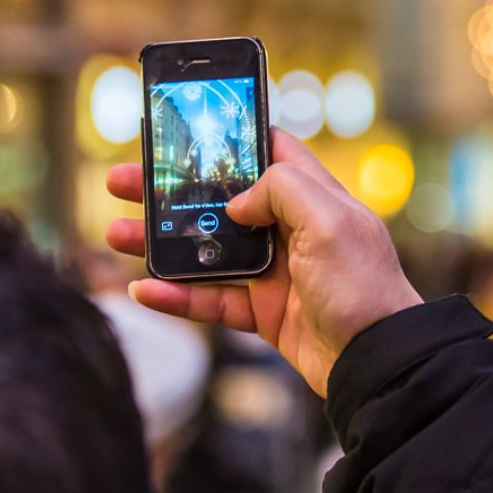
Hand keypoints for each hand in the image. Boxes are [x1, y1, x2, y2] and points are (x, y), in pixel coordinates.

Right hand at [106, 130, 421, 396]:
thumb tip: (236, 202)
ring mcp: (276, 273)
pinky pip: (211, 301)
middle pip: (221, 200)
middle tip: (122, 181)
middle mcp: (292, 230)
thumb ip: (282, 190)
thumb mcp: (330, 221)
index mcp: (313, 197)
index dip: (227, 140)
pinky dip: (176, 296)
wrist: (378, 362)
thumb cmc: (364, 286)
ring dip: (160, 243)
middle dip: (170, 191)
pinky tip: (143, 289)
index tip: (181, 131)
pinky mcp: (265, 314)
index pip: (267, 152)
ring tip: (114, 233)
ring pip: (207, 251)